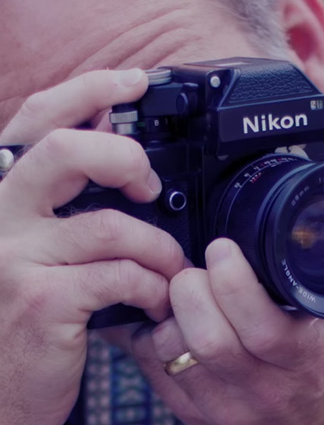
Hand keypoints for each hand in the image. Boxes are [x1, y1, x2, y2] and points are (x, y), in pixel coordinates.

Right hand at [0, 70, 184, 424]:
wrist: (3, 382)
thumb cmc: (34, 300)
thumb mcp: (46, 238)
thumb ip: (73, 193)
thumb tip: (122, 148)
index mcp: (6, 189)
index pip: (41, 117)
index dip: (89, 90)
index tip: (136, 79)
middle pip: (67, 150)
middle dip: (126, 159)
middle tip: (149, 187)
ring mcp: (13, 257)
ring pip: (110, 224)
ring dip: (158, 247)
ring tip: (169, 265)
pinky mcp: (39, 301)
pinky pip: (120, 275)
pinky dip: (152, 285)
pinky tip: (155, 298)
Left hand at [122, 238, 323, 424]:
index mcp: (302, 360)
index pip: (261, 328)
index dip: (234, 283)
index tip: (224, 248)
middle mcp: (259, 389)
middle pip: (207, 339)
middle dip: (191, 290)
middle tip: (197, 265)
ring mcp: (222, 405)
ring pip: (173, 354)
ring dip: (168, 312)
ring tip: (183, 286)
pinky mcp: (194, 411)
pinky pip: (155, 371)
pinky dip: (150, 336)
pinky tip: (165, 313)